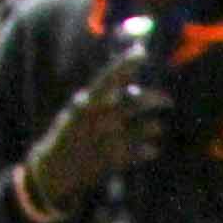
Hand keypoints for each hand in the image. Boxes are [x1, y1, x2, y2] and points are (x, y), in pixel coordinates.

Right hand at [20, 44, 166, 216]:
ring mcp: (105, 139)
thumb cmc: (69, 136)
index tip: (142, 52)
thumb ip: (101, 99)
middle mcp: (97, 117)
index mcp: (85, 103)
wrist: (53, 170)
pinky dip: (149, 150)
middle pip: (133, 101)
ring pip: (143, 127)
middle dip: (155, 98)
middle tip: (168, 100)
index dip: (125, 64)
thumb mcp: (78, 113)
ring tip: (156, 127)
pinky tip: (152, 149)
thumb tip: (127, 84)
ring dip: (153, 126)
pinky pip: (141, 152)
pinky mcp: (112, 160)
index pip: (108, 78)